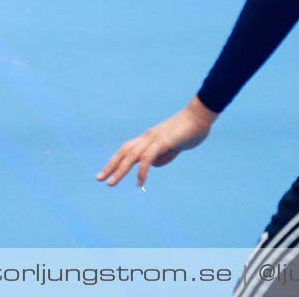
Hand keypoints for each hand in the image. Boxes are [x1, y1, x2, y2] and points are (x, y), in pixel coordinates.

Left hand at [96, 98, 217, 187]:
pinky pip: (147, 158)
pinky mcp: (162, 142)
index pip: (126, 149)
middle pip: (123, 152)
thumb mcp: (174, 147)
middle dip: (110, 166)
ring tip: (110, 183)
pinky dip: (141, 171)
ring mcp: (153, 139)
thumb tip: (152, 165)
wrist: (199, 116)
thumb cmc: (189, 131)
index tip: (106, 172)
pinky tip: (139, 183)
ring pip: (131, 156)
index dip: (116, 160)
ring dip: (119, 170)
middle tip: (98, 178)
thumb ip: (162, 155)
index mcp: (148, 138)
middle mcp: (147, 137)